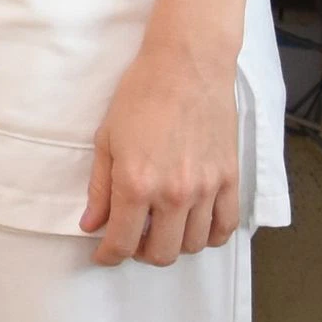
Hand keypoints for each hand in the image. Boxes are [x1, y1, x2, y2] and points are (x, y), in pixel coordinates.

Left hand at [82, 44, 241, 266]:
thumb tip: (91, 224)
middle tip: (133, 238)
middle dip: (142, 253)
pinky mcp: (229, 180)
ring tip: (161, 227)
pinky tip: (194, 225)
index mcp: (136, 183)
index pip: (122, 242)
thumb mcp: (106, 139)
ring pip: (193, 245)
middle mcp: (173, 194)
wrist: (187, 66)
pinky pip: (225, 227)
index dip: (109, 255)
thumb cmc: (141, 95)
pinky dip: (209, 236)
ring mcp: (206, 189)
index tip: (104, 254)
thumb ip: (99, 188)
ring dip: (174, 244)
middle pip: (162, 254)